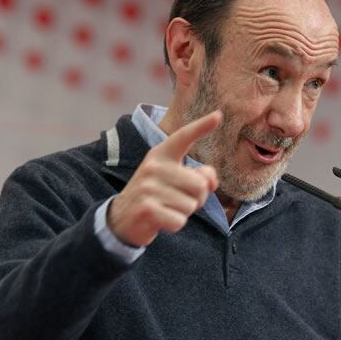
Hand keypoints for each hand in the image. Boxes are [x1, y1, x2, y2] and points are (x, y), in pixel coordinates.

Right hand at [107, 110, 221, 246]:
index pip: (183, 137)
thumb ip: (197, 177)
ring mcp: (148, 187)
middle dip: (197, 199)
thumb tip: (211, 182)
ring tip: (166, 208)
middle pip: (200, 186)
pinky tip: (161, 220)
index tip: (219, 115)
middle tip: (178, 200)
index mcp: (161, 154)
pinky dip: (175, 225)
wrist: (121, 218)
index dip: (201, 126)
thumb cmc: (156, 195)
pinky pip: (179, 221)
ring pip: (191, 206)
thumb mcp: (173, 180)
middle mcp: (154, 167)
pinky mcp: (147, 209)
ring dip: (184, 213)